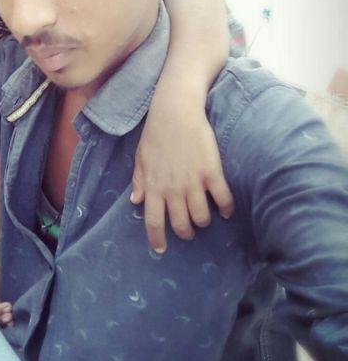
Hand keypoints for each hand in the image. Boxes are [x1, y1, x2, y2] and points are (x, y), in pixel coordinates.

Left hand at [131, 94, 233, 252]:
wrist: (176, 111)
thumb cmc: (155, 133)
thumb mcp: (141, 158)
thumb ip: (138, 181)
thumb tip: (135, 201)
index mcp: (153, 186)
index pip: (153, 222)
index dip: (157, 239)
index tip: (161, 249)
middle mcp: (172, 189)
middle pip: (181, 224)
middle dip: (185, 232)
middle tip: (189, 230)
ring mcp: (193, 182)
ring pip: (201, 217)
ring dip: (203, 222)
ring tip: (205, 218)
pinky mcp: (211, 172)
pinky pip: (222, 199)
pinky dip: (225, 209)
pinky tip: (225, 209)